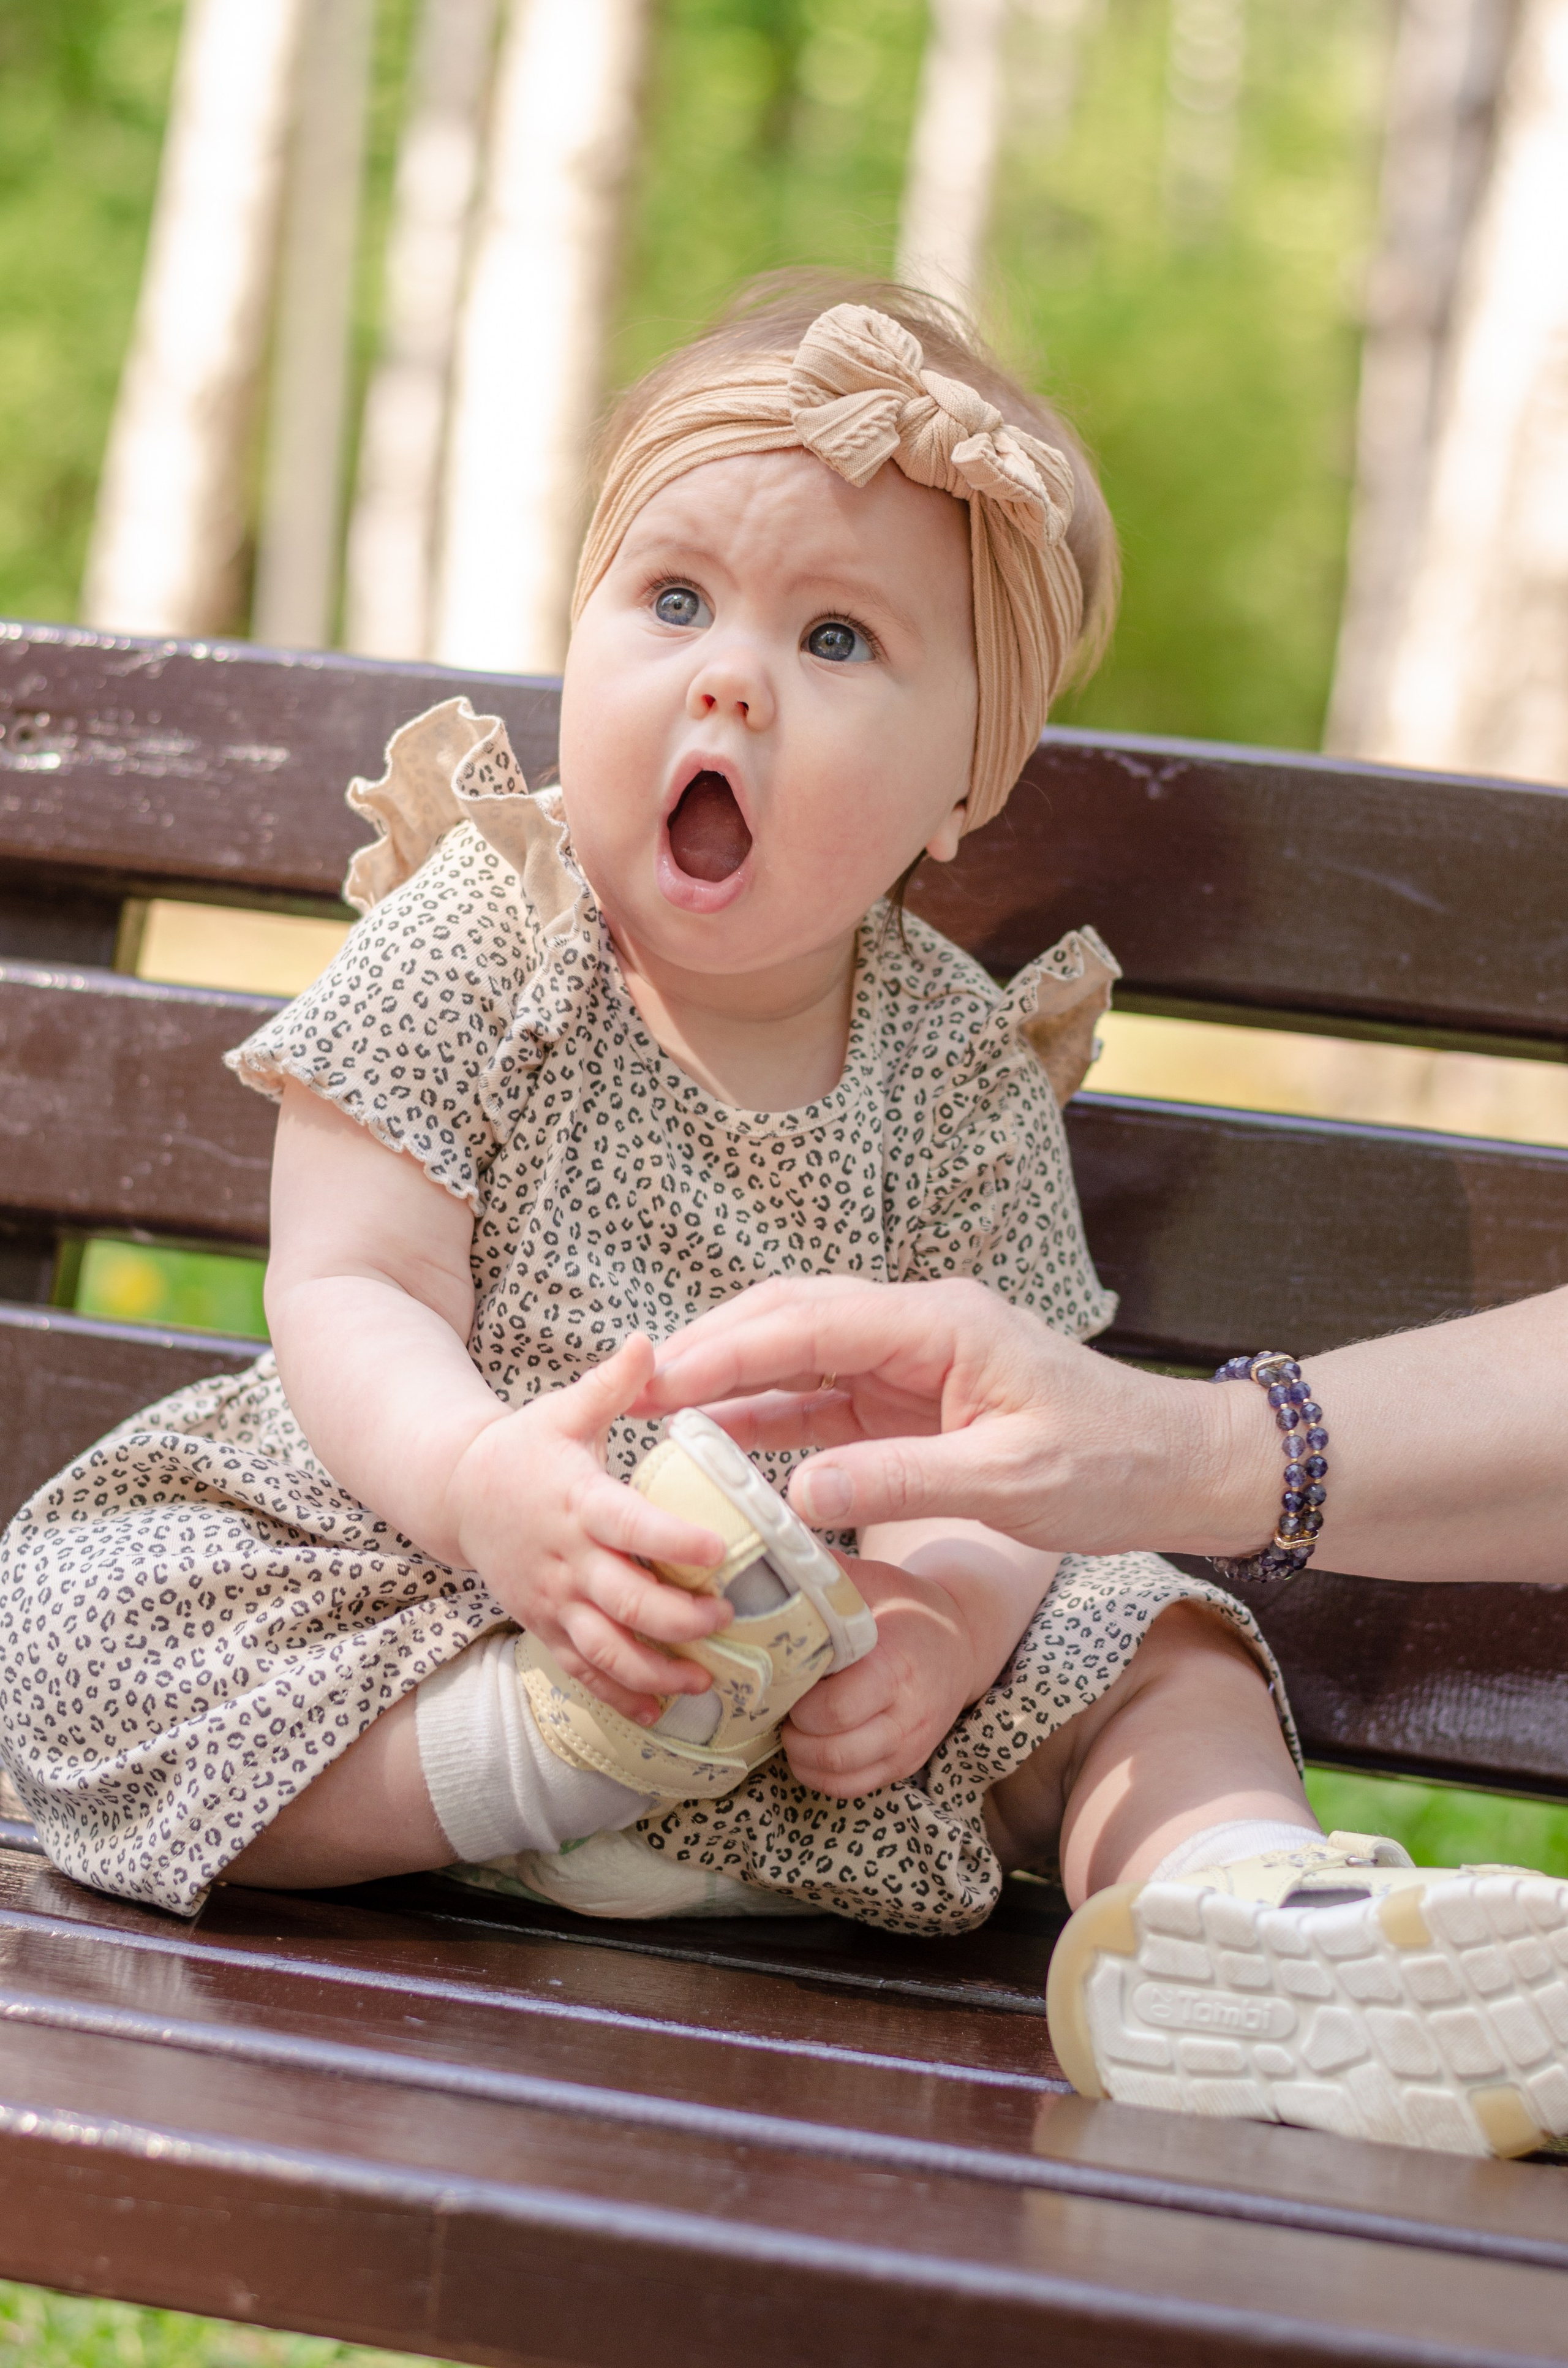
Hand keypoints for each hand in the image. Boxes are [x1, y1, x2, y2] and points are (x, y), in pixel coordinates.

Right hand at [448, 1335, 729, 1724]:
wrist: (459, 1494)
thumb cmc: (525, 1448)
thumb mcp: (564, 1410)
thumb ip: (612, 1384)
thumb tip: (649, 1339)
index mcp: (579, 1502)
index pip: (631, 1527)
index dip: (673, 1544)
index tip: (718, 1552)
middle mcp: (567, 1560)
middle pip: (626, 1603)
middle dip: (678, 1620)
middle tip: (725, 1618)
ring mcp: (554, 1601)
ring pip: (606, 1650)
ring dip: (656, 1671)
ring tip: (705, 1678)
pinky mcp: (546, 1627)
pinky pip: (582, 1672)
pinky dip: (620, 1696)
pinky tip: (660, 1712)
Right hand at [639, 1276, 1274, 1556]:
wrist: (1176, 1465)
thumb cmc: (1109, 1467)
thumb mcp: (1007, 1484)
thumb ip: (901, 1481)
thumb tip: (799, 1492)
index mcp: (941, 1325)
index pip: (812, 1321)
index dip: (729, 1349)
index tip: (661, 1379)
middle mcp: (918, 1327)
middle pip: (792, 1318)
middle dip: (711, 1349)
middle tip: (637, 1392)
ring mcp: (912, 1359)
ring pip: (800, 1350)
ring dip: (732, 1378)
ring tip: (658, 1415)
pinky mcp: (911, 1397)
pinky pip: (824, 1396)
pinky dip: (770, 1415)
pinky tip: (720, 1442)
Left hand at [781, 1557, 977, 1796]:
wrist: (959, 1644)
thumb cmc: (907, 1609)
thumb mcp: (875, 1581)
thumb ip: (829, 1575)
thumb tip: (777, 1552)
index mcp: (896, 1666)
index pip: (834, 1709)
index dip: (798, 1702)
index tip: (784, 1679)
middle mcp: (906, 1715)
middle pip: (831, 1750)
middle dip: (792, 1731)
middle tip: (780, 1702)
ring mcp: (907, 1746)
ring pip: (838, 1776)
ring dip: (801, 1756)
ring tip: (791, 1723)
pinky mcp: (904, 1766)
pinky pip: (851, 1789)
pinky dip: (819, 1774)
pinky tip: (809, 1743)